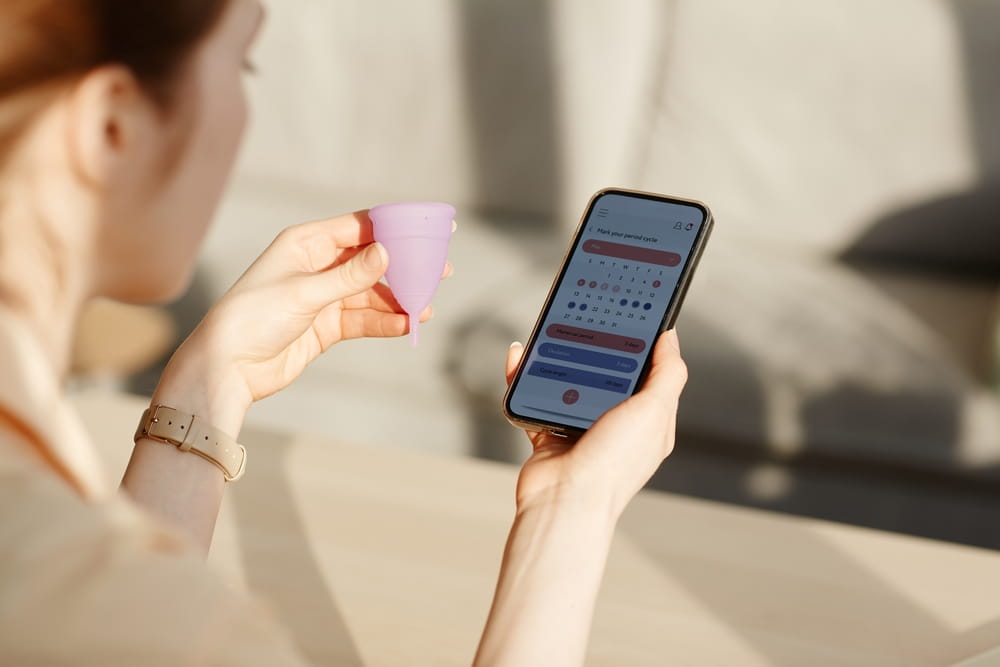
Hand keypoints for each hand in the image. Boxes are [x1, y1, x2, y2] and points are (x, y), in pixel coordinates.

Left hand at [155, 211, 451, 432]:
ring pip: (371, 293)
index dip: (395, 227)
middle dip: (405, 267)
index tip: (428, 229)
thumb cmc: (253, 317)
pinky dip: (385, 322)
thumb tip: (387, 253)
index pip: (359, 227)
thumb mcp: (305, 292)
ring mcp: (323, 297)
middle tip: (441, 271)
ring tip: (425, 309)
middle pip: (371, 260)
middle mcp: (317, 265)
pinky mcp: (326, 326)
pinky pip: (363, 320)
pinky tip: (406, 326)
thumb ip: (349, 275)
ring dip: (398, 300)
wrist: (228, 366)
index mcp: (306, 243)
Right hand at [505, 331, 686, 518]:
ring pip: (569, 380)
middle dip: (598, 345)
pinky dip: (524, 377)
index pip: (651, 373)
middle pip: (608, 372)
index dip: (646, 344)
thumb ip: (668, 374)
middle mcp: (617, 424)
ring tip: (552, 332)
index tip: (636, 313)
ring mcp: (581, 428)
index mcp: (648, 420)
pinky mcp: (549, 432)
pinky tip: (520, 357)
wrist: (564, 501)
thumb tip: (671, 338)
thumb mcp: (654, 412)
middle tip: (590, 315)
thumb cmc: (612, 464)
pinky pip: (535, 395)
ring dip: (558, 357)